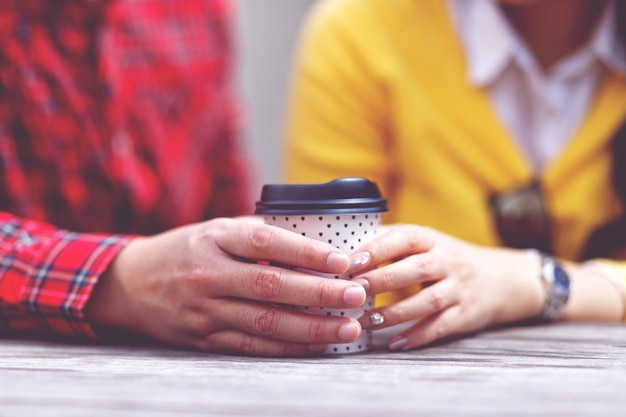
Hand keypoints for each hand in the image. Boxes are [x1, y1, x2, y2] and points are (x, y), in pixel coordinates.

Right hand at [85, 216, 365, 355]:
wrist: (131, 283)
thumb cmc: (186, 250)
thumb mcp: (215, 230)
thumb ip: (257, 235)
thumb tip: (315, 239)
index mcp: (213, 238)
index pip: (265, 242)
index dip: (306, 252)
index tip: (342, 260)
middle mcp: (207, 274)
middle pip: (271, 286)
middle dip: (319, 293)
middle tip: (357, 295)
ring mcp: (204, 310)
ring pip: (265, 323)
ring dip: (311, 328)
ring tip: (347, 327)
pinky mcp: (203, 338)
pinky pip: (251, 346)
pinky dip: (286, 347)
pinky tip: (316, 346)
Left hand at [349, 225, 545, 350]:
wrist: (502, 278)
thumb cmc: (448, 258)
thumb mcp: (426, 242)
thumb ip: (391, 241)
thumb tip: (346, 244)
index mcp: (432, 239)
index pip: (406, 237)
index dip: (379, 248)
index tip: (351, 261)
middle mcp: (448, 261)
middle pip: (416, 269)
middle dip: (382, 279)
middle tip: (352, 290)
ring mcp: (459, 288)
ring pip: (427, 301)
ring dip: (394, 313)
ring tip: (365, 321)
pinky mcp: (466, 314)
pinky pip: (441, 326)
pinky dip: (417, 336)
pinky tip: (394, 343)